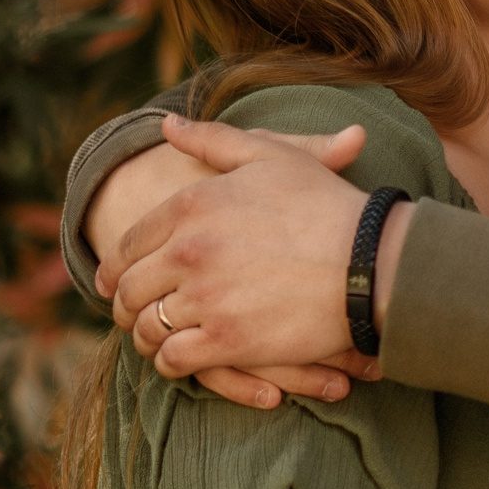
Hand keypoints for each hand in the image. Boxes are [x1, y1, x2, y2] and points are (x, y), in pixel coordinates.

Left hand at [110, 114, 401, 378]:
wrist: (372, 262)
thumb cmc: (326, 205)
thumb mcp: (271, 157)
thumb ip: (213, 140)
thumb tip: (166, 126)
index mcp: (193, 204)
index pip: (130, 240)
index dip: (117, 264)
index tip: (116, 278)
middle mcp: (190, 250)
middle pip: (130, 286)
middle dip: (124, 303)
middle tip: (130, 313)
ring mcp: (206, 298)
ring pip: (146, 326)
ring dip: (144, 335)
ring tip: (153, 338)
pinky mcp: (228, 340)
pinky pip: (173, 358)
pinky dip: (169, 362)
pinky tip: (178, 359)